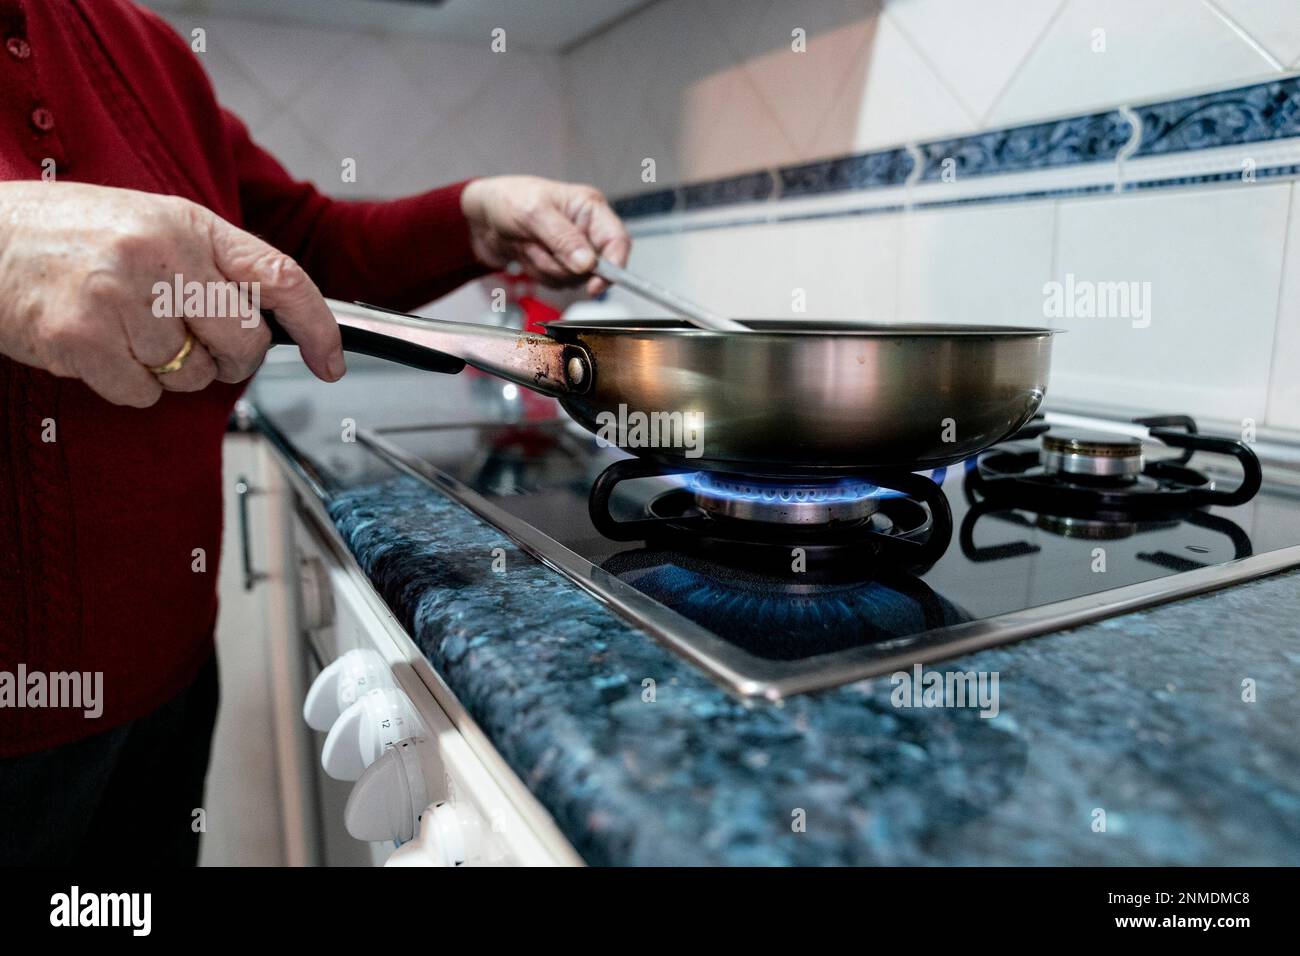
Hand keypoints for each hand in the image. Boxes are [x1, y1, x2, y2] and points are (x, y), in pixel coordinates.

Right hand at [0, 180, 343, 407]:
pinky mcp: (84, 338)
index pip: (280, 278)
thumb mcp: (153, 224)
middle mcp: (161, 254)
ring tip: (124, 327)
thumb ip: (214, 265)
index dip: (318, 327)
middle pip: (244, 343)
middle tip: (188, 339)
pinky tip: (98, 347)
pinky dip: (127, 385)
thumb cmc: (71, 236)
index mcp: (189, 223)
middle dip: (229, 358)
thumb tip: (276, 319)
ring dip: (168, 370)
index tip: (331, 361)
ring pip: (193, 376)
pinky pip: (144, 395)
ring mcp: (121, 296)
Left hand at [460, 175, 630, 295]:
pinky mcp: (558, 263)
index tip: (594, 285)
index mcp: (589, 208)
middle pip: (593, 267)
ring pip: (572, 278)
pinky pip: (556, 283)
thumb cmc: (507, 200)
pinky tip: (526, 253)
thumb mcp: (533, 214)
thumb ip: (563, 239)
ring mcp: (572, 249)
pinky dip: (537, 273)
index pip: (618, 241)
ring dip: (545, 267)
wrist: (480, 215)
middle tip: (537, 244)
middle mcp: (585, 229)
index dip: (613, 267)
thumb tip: (589, 264)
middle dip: (561, 263)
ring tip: (528, 244)